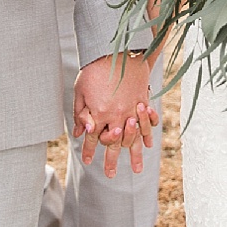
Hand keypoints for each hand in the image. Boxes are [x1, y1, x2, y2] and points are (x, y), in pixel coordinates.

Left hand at [73, 53, 157, 176]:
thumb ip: (80, 113)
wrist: (119, 51)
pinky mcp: (142, 102)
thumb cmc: (95, 69)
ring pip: (133, 138)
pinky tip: (148, 145)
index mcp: (99, 114)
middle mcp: (116, 116)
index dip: (90, 151)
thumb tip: (78, 132)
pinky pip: (146, 124)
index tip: (88, 162)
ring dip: (134, 155)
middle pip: (113, 144)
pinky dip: (147, 135)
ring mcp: (131, 110)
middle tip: (110, 175)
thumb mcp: (81, 90)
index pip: (93, 139)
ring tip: (137, 170)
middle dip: (111, 161)